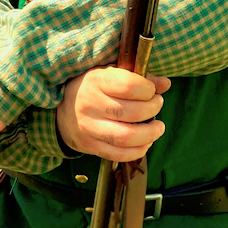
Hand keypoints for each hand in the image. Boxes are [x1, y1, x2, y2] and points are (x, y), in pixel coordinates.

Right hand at [56, 66, 170, 161]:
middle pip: (130, 112)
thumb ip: (138, 77)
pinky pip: (119, 154)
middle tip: (158, 105)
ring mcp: (89, 128)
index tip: (153, 90)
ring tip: (158, 127)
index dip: (148, 89)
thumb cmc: (93, 86)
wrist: (62, 108)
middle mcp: (91, 105)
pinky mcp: (90, 146)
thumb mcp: (110, 73)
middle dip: (153, 109)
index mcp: (96, 81)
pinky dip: (138, 150)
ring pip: (126, 136)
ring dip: (150, 134)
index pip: (128, 85)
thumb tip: (166, 84)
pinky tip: (146, 141)